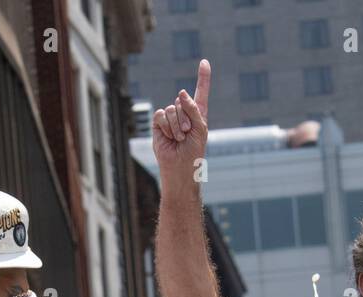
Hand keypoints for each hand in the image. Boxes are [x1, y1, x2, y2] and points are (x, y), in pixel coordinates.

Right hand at [152, 60, 209, 187]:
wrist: (179, 167)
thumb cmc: (193, 151)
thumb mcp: (199, 128)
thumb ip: (193, 109)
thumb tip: (181, 93)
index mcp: (197, 114)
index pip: (201, 93)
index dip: (203, 77)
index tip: (204, 62)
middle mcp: (183, 114)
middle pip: (182, 101)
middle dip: (185, 117)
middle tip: (186, 134)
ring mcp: (170, 118)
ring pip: (171, 108)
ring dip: (176, 125)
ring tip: (179, 138)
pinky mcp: (158, 124)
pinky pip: (161, 115)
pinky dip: (166, 126)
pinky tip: (169, 138)